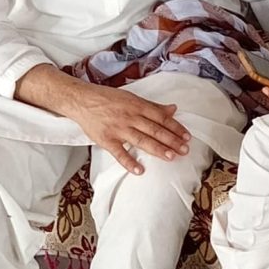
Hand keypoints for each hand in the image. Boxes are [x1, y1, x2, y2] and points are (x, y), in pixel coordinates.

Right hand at [65, 83, 190, 173]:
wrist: (82, 100)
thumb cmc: (107, 98)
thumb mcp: (131, 98)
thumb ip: (152, 106)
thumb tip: (172, 109)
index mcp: (137, 105)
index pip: (161, 117)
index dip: (175, 127)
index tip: (186, 136)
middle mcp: (129, 116)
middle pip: (154, 130)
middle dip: (171, 140)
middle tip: (184, 150)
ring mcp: (118, 129)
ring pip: (141, 140)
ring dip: (157, 149)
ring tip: (171, 157)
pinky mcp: (106, 140)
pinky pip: (119, 153)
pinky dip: (129, 162)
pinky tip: (140, 170)